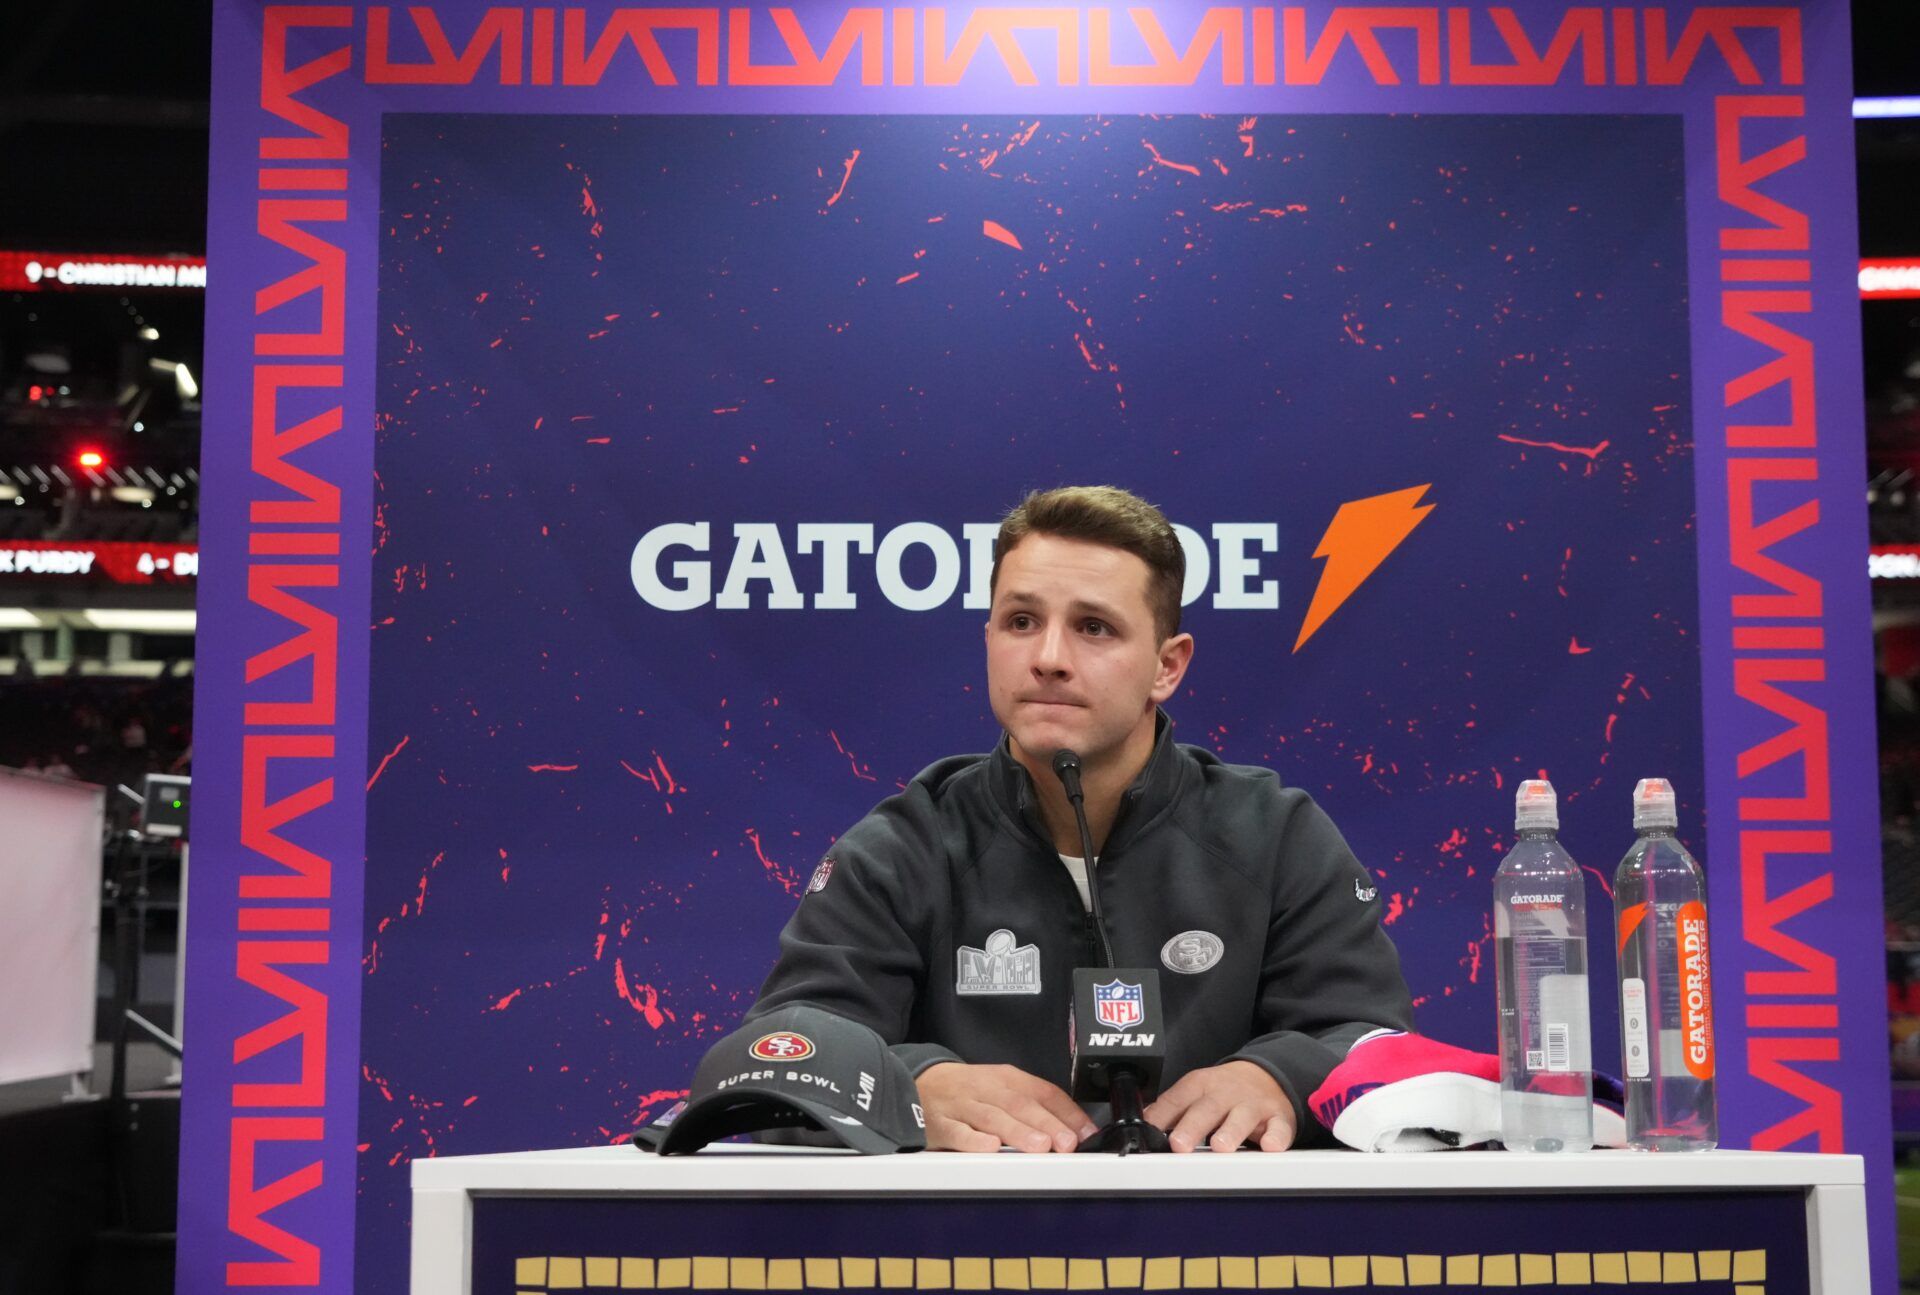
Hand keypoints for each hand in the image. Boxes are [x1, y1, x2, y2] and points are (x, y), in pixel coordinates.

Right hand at [916, 1062, 1098, 1152]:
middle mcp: (987, 1089)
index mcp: (1007, 1079)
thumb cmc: (970, 1090)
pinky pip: (957, 1132)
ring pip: (992, 1117)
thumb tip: (1076, 1131)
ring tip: (1040, 1146)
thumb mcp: (1003, 1088)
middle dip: (1046, 1123)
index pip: (1043, 1092)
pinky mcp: (941, 1124)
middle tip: (1066, 1142)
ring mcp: (963, 1106)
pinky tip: (989, 1147)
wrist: (921, 1082)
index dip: (1066, 1112)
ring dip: (1017, 1132)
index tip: (1086, 1134)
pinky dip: (973, 1140)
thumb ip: (1036, 1107)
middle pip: (1019, 1104)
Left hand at [1143, 1060, 1297, 1152]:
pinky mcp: (1278, 1118)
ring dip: (1230, 1131)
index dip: (1162, 1116)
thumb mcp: (1196, 1091)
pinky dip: (1275, 1137)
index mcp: (1200, 1086)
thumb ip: (1172, 1109)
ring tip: (1220, 1146)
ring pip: (1242, 1117)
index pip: (1177, 1099)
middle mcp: (1226, 1093)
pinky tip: (1269, 1146)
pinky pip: (1279, 1128)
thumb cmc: (1226, 1091)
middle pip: (1207, 1108)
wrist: (1268, 1075)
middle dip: (1192, 1126)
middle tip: (1179, 1145)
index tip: (1149, 1134)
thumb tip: (1144, 1124)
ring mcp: (1253, 1105)